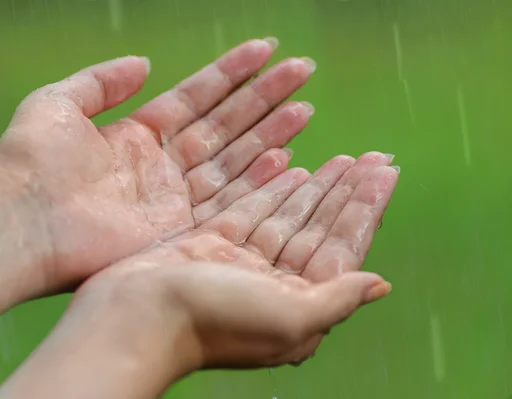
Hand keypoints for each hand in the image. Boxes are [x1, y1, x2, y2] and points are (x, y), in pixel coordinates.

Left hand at [0, 38, 315, 293]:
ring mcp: (174, 197)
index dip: (231, 72)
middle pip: (225, 124)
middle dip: (264, 97)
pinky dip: (257, 178)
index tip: (266, 48)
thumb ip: (103, 80)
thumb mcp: (59, 103)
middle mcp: (163, 164)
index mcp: (137, 133)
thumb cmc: (31, 162)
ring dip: (271, 133)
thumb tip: (143, 62)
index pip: (197, 96)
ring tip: (306, 108)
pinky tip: (286, 156)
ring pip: (234, 157)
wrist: (20, 224)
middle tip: (303, 71)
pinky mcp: (179, 228)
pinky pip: (227, 198)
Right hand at [0, 152, 397, 397]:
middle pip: (317, 228)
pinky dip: (272, 190)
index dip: (364, 209)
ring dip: (314, 187)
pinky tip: (294, 168)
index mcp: (297, 306)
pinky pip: (250, 210)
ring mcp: (241, 263)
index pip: (340, 248)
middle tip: (373, 157)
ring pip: (286, 216)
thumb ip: (336, 299)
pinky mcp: (211, 244)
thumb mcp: (289, 319)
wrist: (135, 319)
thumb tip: (380, 284)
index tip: (385, 172)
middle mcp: (273, 285)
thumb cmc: (213, 323)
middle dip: (345, 192)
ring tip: (343, 159)